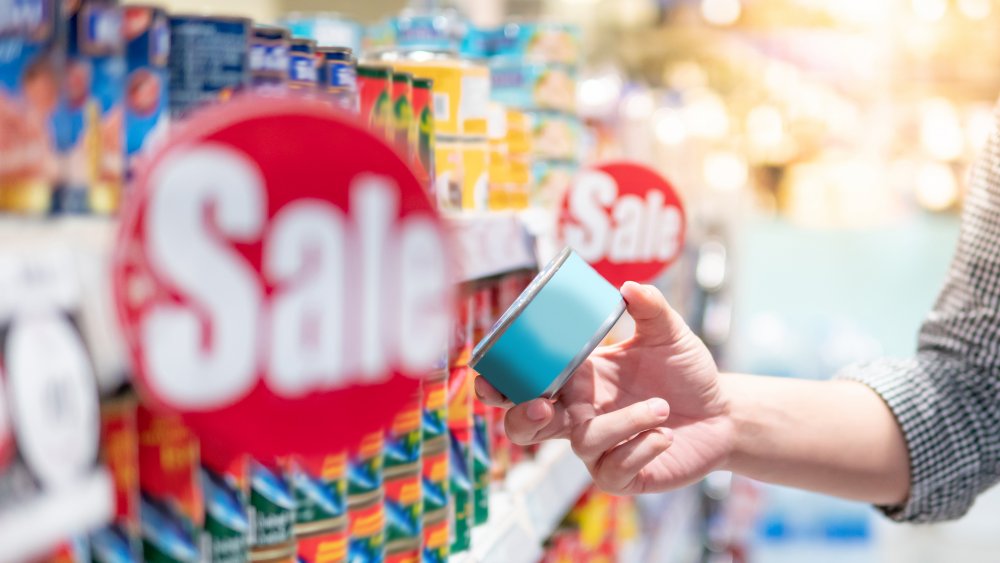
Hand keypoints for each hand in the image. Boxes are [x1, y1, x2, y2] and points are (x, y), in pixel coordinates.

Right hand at [475, 282, 733, 494]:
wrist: (723, 411)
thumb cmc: (685, 372)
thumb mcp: (669, 334)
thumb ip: (649, 309)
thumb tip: (629, 287)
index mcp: (577, 378)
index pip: (524, 382)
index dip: (498, 383)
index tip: (487, 376)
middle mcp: (579, 414)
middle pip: (525, 426)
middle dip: (523, 418)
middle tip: (545, 406)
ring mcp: (598, 447)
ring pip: (582, 442)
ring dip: (622, 423)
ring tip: (662, 408)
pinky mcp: (622, 475)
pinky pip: (612, 470)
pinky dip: (638, 450)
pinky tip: (664, 436)